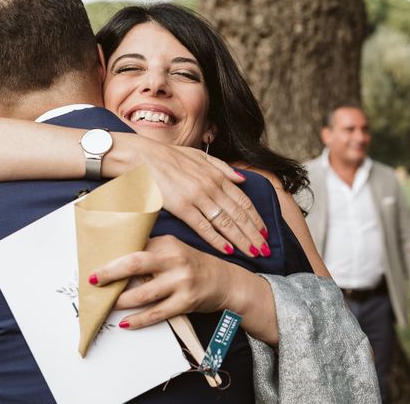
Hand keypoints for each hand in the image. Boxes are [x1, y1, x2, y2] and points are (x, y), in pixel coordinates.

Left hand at [89, 235, 231, 328]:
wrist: (224, 282)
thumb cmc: (192, 265)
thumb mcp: (173, 250)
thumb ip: (150, 252)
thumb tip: (115, 260)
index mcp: (167, 243)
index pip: (135, 247)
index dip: (113, 256)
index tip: (94, 264)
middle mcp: (174, 260)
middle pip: (135, 264)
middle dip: (110, 273)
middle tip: (92, 280)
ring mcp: (181, 282)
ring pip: (142, 294)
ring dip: (120, 301)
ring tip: (106, 305)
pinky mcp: (186, 302)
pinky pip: (156, 313)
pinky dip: (138, 320)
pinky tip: (125, 322)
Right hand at [131, 136, 268, 257]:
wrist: (143, 157)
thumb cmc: (168, 157)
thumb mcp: (199, 156)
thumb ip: (222, 167)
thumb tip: (243, 179)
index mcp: (217, 175)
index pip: (244, 201)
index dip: (257, 218)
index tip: (266, 232)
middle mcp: (212, 187)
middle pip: (239, 215)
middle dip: (255, 234)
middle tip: (266, 250)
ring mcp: (198, 197)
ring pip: (226, 223)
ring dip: (242, 240)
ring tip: (254, 253)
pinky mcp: (182, 207)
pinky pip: (203, 227)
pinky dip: (217, 240)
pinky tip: (228, 250)